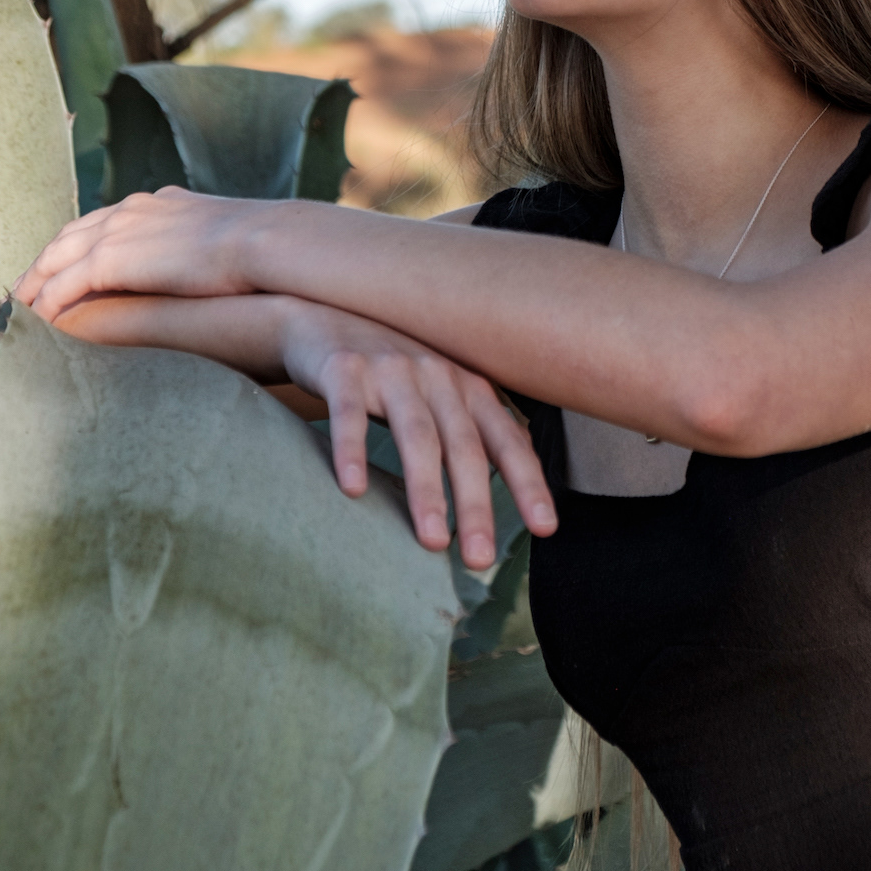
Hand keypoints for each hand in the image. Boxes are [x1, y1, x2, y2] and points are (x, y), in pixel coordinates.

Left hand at [13, 188, 270, 318]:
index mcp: (161, 202)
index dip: (84, 242)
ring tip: (25, 306)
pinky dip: (48, 301)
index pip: (107, 219)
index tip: (72, 262)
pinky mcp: (110, 260)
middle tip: (33, 285)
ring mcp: (118, 232)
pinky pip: (63, 284)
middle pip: (72, 234)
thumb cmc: (265, 246)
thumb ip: (211, 244)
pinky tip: (42, 318)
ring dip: (38, 281)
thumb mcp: (231, 236)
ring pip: (58, 257)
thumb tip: (225, 264)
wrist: (265, 241)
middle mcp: (133, 209)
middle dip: (49, 259)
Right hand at [277, 298, 555, 563]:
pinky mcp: (344, 369)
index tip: (546, 529)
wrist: (323, 311)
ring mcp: (392, 369)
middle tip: (479, 559)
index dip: (529, 483)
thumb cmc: (392, 367)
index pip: (508, 440)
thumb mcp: (441, 391)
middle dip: (476, 504)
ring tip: (432, 542)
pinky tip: (353, 490)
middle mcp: (438, 375)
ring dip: (426, 490)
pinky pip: (350, 414)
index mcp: (468, 387)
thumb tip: (520, 477)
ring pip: (416, 435)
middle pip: (464, 446)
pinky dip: (352, 451)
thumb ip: (474, 429)